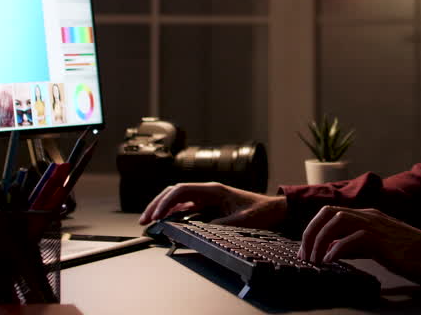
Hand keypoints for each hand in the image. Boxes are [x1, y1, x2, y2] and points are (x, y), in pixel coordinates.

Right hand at [139, 182, 286, 228]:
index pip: (182, 190)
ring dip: (162, 208)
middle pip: (174, 192)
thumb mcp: (242, 221)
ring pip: (177, 198)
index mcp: (214, 189)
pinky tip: (165, 221)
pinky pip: (185, 206)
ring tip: (150, 220)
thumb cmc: (261, 212)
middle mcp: (208, 190)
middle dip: (157, 204)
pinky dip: (172, 212)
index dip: (166, 203)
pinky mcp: (208, 205)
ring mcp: (207, 197)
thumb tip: (200, 231)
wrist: (275, 210)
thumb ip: (221, 225)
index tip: (156, 216)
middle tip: (145, 219)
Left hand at [298, 206, 420, 284]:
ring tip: (315, 260)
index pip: (330, 212)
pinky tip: (331, 261)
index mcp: (366, 215)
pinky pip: (353, 238)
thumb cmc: (407, 253)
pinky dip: (337, 249)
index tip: (305, 249)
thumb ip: (354, 244)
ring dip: (320, 240)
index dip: (312, 229)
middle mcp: (368, 215)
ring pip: (337, 221)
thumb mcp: (375, 245)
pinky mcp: (381, 238)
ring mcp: (375, 224)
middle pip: (328, 213)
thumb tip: (330, 250)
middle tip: (305, 255)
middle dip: (311, 232)